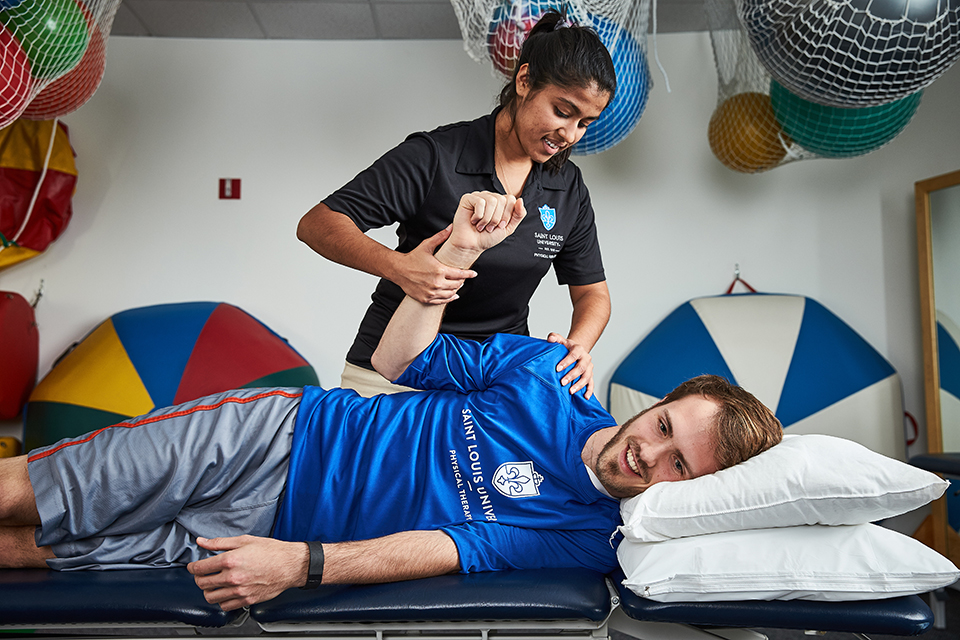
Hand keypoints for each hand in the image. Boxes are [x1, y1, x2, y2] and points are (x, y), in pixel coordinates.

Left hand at [187, 535, 308, 610]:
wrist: (290, 565)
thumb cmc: (271, 551)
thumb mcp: (245, 540)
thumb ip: (220, 542)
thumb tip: (202, 542)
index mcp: (231, 560)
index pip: (200, 568)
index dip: (192, 567)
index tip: (193, 567)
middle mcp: (233, 577)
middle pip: (202, 584)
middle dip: (199, 578)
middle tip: (204, 574)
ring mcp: (239, 590)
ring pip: (210, 597)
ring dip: (208, 590)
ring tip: (214, 583)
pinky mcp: (246, 600)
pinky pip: (224, 606)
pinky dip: (221, 600)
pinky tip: (226, 592)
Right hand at [393, 226, 476, 303]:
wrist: (398, 270)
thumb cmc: (412, 258)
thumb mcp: (427, 246)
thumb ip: (440, 237)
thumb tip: (450, 227)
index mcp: (439, 270)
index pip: (460, 274)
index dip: (468, 274)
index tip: (473, 274)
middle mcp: (437, 283)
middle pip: (457, 284)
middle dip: (462, 281)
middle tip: (463, 278)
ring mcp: (432, 292)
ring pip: (451, 293)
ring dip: (456, 289)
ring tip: (458, 285)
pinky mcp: (426, 299)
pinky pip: (442, 301)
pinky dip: (449, 298)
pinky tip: (452, 295)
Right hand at [440, 192, 525, 265]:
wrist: (472, 245)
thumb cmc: (487, 237)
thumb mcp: (508, 228)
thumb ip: (518, 215)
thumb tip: (520, 200)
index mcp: (500, 202)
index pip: (511, 199)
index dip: (507, 215)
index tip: (500, 225)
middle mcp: (490, 197)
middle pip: (501, 200)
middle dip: (497, 218)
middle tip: (489, 227)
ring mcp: (479, 196)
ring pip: (491, 201)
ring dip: (487, 218)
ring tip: (482, 225)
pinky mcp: (468, 198)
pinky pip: (479, 202)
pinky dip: (478, 216)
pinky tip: (474, 221)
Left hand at [548, 333, 594, 398]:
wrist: (576, 351)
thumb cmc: (566, 347)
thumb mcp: (560, 340)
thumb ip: (554, 337)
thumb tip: (550, 339)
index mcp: (578, 349)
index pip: (573, 355)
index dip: (566, 362)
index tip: (557, 369)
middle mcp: (586, 358)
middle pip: (581, 368)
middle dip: (572, 375)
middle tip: (562, 382)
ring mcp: (589, 368)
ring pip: (587, 377)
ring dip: (579, 385)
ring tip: (571, 391)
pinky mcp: (590, 376)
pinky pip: (592, 384)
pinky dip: (590, 391)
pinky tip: (585, 397)